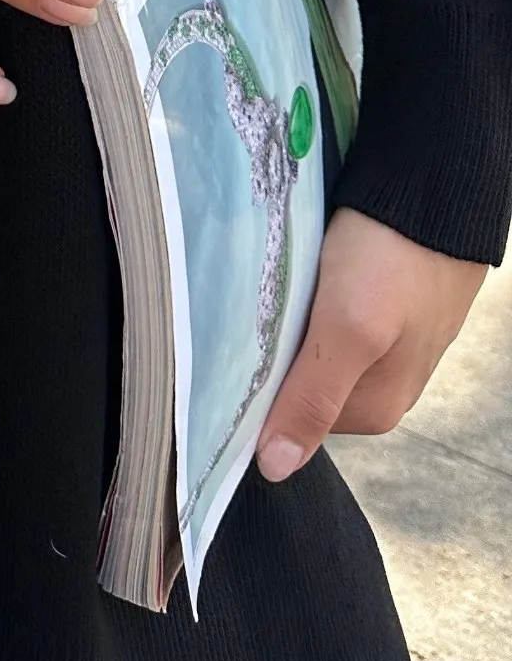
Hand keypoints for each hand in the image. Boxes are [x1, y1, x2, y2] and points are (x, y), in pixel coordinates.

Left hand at [257, 206, 487, 480]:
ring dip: (285, 323)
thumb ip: (312, 398)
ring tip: (274, 287)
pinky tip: (299, 275)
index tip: (224, 354)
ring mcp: (384, 346)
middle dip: (269, 352)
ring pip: (309, 347)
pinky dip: (305, 299)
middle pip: (296, 382)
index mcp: (373, 409)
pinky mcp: (381, 308)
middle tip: (252, 312)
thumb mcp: (348, 330)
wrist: (436, 190)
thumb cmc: (393, 259)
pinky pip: (325, 317)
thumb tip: (276, 470)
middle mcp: (380, 386)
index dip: (252, 388)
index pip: (286, 417)